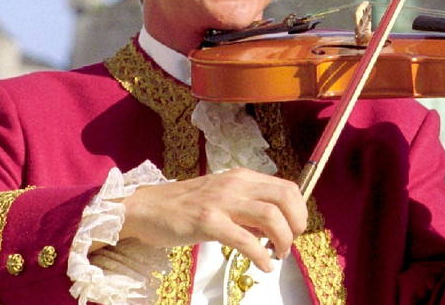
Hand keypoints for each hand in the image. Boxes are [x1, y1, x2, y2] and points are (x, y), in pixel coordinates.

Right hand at [111, 168, 306, 271]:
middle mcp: (235, 185)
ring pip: (271, 216)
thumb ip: (248, 210)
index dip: (298, 211)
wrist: (145, 208)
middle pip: (285, 198)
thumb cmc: (183, 207)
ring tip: (278, 254)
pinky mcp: (207, 221)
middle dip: (297, 223)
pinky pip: (245, 239)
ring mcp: (221, 202)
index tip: (295, 230)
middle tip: (290, 243)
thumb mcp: (222, 199)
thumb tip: (273, 229)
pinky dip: (260, 256)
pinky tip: (262, 265)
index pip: (287, 188)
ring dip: (283, 239)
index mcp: (241, 178)